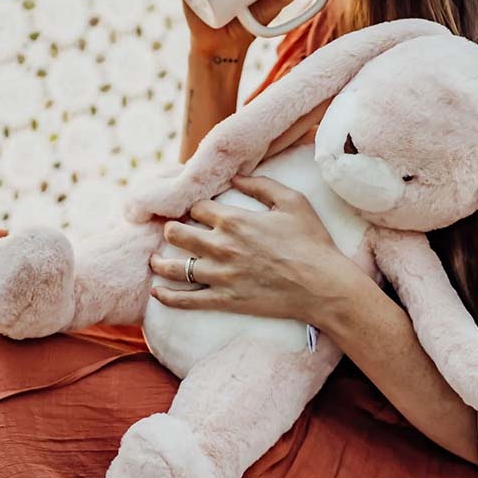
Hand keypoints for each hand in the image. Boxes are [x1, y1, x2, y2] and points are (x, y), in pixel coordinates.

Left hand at [147, 175, 359, 325]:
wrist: (322, 285)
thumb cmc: (311, 241)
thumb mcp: (292, 202)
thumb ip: (261, 185)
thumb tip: (236, 177)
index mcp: (234, 220)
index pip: (197, 207)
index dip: (195, 207)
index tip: (196, 211)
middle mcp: (220, 246)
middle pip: (177, 234)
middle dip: (172, 230)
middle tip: (173, 232)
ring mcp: (220, 276)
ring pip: (174, 267)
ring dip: (160, 262)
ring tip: (155, 260)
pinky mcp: (224, 301)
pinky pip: (186, 300)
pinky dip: (167, 297)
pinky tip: (157, 292)